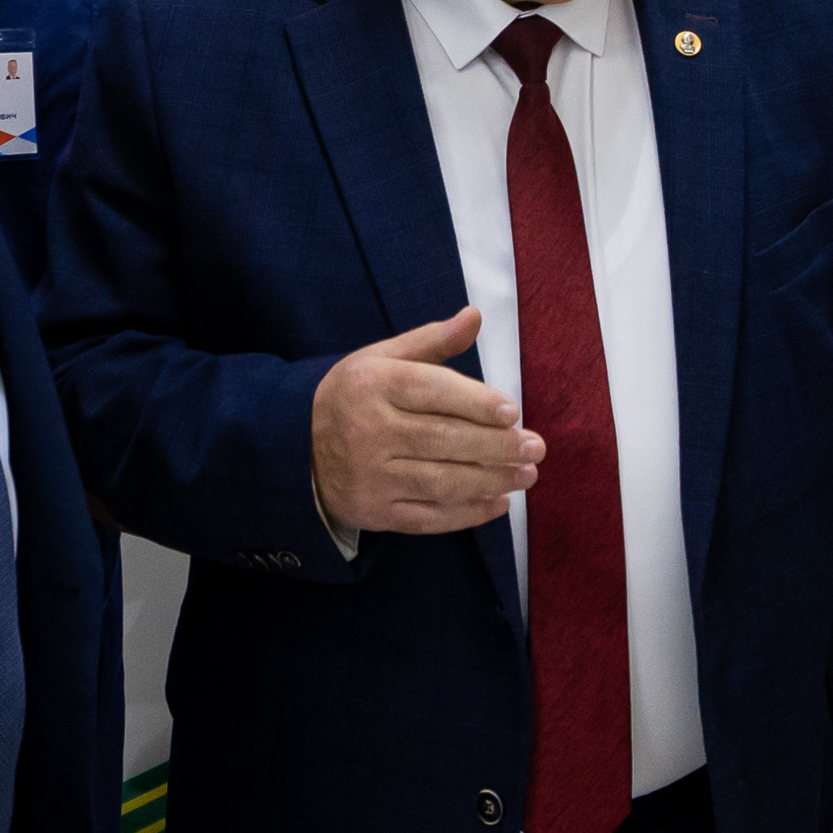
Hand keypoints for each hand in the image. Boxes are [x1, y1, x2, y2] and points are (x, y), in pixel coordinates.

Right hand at [311, 307, 540, 537]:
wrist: (297, 448)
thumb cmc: (356, 396)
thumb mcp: (383, 359)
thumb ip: (433, 341)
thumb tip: (474, 315)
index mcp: (374, 385)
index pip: (430, 391)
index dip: (474, 402)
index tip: (512, 411)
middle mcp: (370, 432)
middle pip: (442, 440)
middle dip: (495, 446)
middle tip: (535, 447)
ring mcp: (372, 476)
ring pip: (440, 482)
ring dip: (490, 481)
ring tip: (527, 474)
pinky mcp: (375, 512)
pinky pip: (427, 517)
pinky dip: (466, 514)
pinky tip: (498, 502)